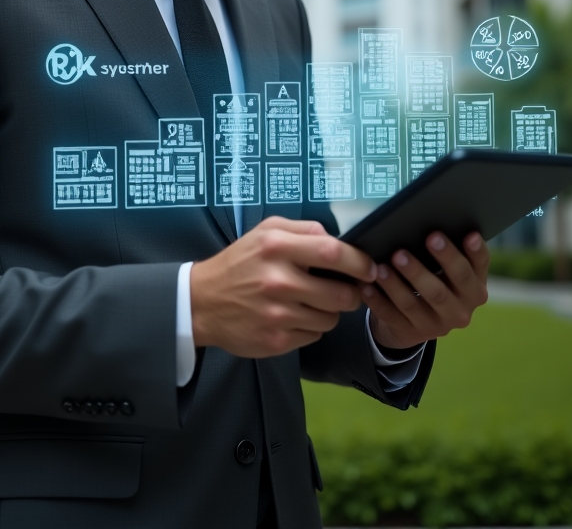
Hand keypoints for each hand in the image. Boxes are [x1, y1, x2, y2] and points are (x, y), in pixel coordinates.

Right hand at [190, 216, 376, 357]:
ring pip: (330, 318)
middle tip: (342, 290)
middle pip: (341, 294)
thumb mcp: (266, 231)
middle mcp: (278, 281)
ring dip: (328, 311)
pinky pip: (314, 335)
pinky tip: (292, 316)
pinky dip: (310, 327)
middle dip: (350, 293)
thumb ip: (304, 230)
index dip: (359, 262)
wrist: (202, 301)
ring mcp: (278, 314)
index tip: (369, 267)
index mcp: (277, 247)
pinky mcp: (276, 340)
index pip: (333, 253)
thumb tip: (339, 240)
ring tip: (309, 302)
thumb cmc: (239, 262)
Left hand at [362, 231, 488, 350]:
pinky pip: (391, 316)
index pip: (475, 270)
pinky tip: (366, 286)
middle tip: (404, 251)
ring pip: (413, 304)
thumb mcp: (448, 270)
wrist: (418, 321)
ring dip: (396, 285)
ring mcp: (435, 326)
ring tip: (382, 266)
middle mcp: (460, 311)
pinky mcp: (410, 333)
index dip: (474, 253)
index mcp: (474, 290)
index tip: (468, 234)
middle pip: (440, 290)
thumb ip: (447, 251)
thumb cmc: (435, 279)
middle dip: (421, 270)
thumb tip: (429, 218)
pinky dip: (378, 300)